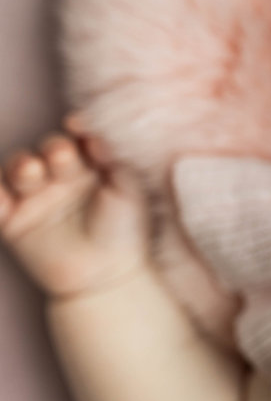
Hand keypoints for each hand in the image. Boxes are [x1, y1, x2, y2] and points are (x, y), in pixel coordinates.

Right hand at [0, 113, 151, 300]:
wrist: (106, 275)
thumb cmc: (125, 230)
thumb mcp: (128, 190)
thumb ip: (113, 160)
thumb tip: (92, 134)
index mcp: (90, 166)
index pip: (77, 137)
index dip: (76, 127)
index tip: (78, 124)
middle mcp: (60, 176)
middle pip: (47, 148)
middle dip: (52, 148)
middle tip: (61, 157)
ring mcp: (35, 197)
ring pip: (18, 167)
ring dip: (20, 164)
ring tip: (31, 172)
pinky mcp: (13, 220)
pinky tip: (4, 200)